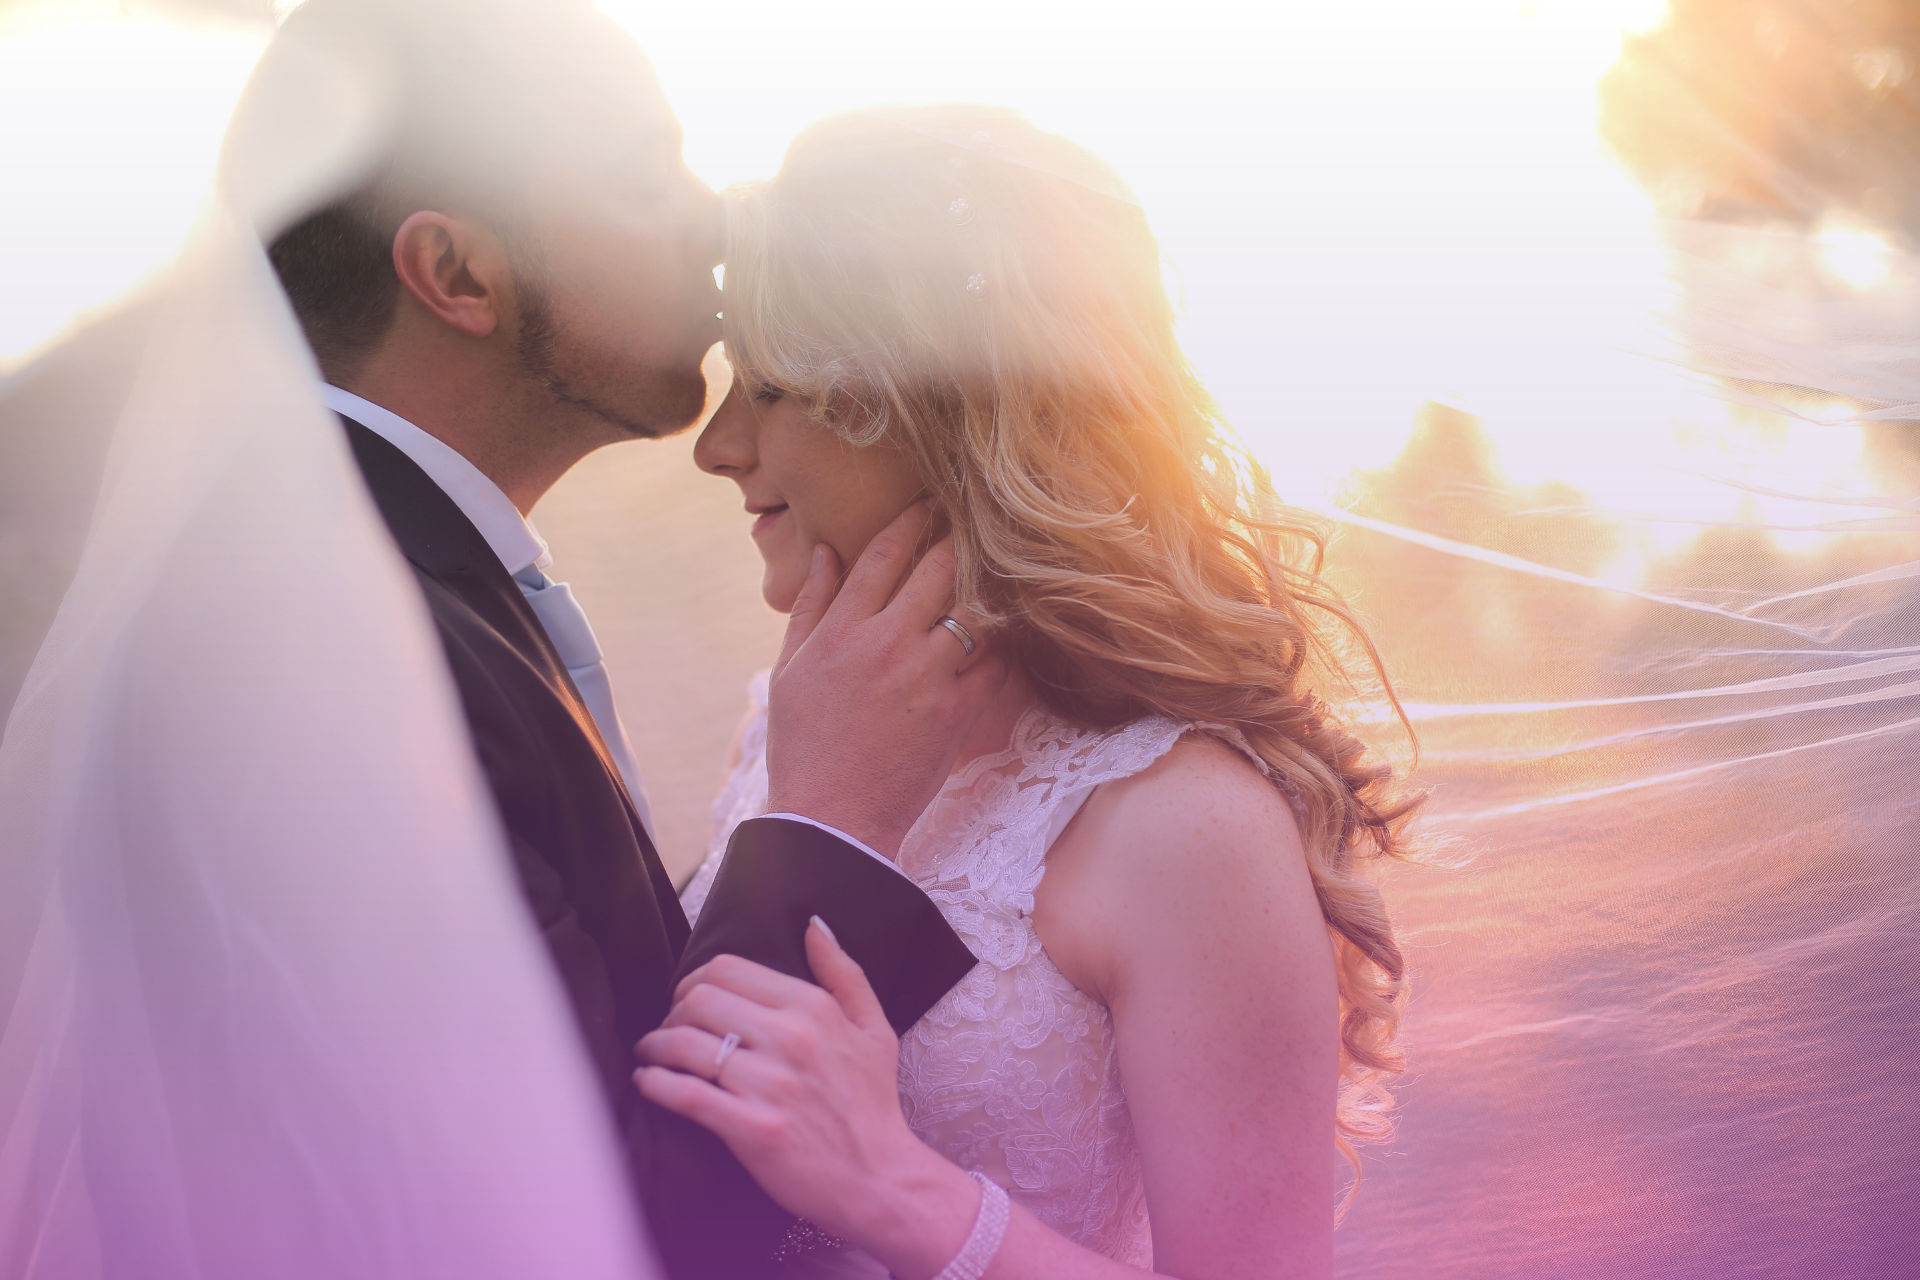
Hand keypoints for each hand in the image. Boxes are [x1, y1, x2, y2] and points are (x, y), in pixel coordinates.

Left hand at [634, 920, 978, 1279]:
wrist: (881, 1179)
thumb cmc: (873, 1104)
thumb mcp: (874, 1028)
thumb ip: (844, 973)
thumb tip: (814, 926)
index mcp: (813, 1008)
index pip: (728, 968)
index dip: (696, 980)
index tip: (688, 1001)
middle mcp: (790, 1038)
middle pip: (699, 1000)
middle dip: (672, 1012)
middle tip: (668, 1030)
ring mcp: (770, 1084)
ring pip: (685, 1043)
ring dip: (655, 1045)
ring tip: (651, 1055)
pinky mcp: (753, 1129)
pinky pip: (686, 1094)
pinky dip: (656, 1084)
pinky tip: (647, 1082)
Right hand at [763, 502, 1005, 858]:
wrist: (833, 819)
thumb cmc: (804, 745)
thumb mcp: (790, 670)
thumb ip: (812, 606)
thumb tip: (828, 552)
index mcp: (841, 630)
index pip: (883, 555)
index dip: (911, 521)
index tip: (928, 503)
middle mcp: (886, 643)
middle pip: (938, 569)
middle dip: (957, 540)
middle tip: (974, 523)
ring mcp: (926, 676)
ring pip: (974, 610)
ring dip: (986, 588)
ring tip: (998, 573)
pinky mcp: (957, 711)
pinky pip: (996, 663)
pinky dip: (1003, 646)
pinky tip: (1004, 636)